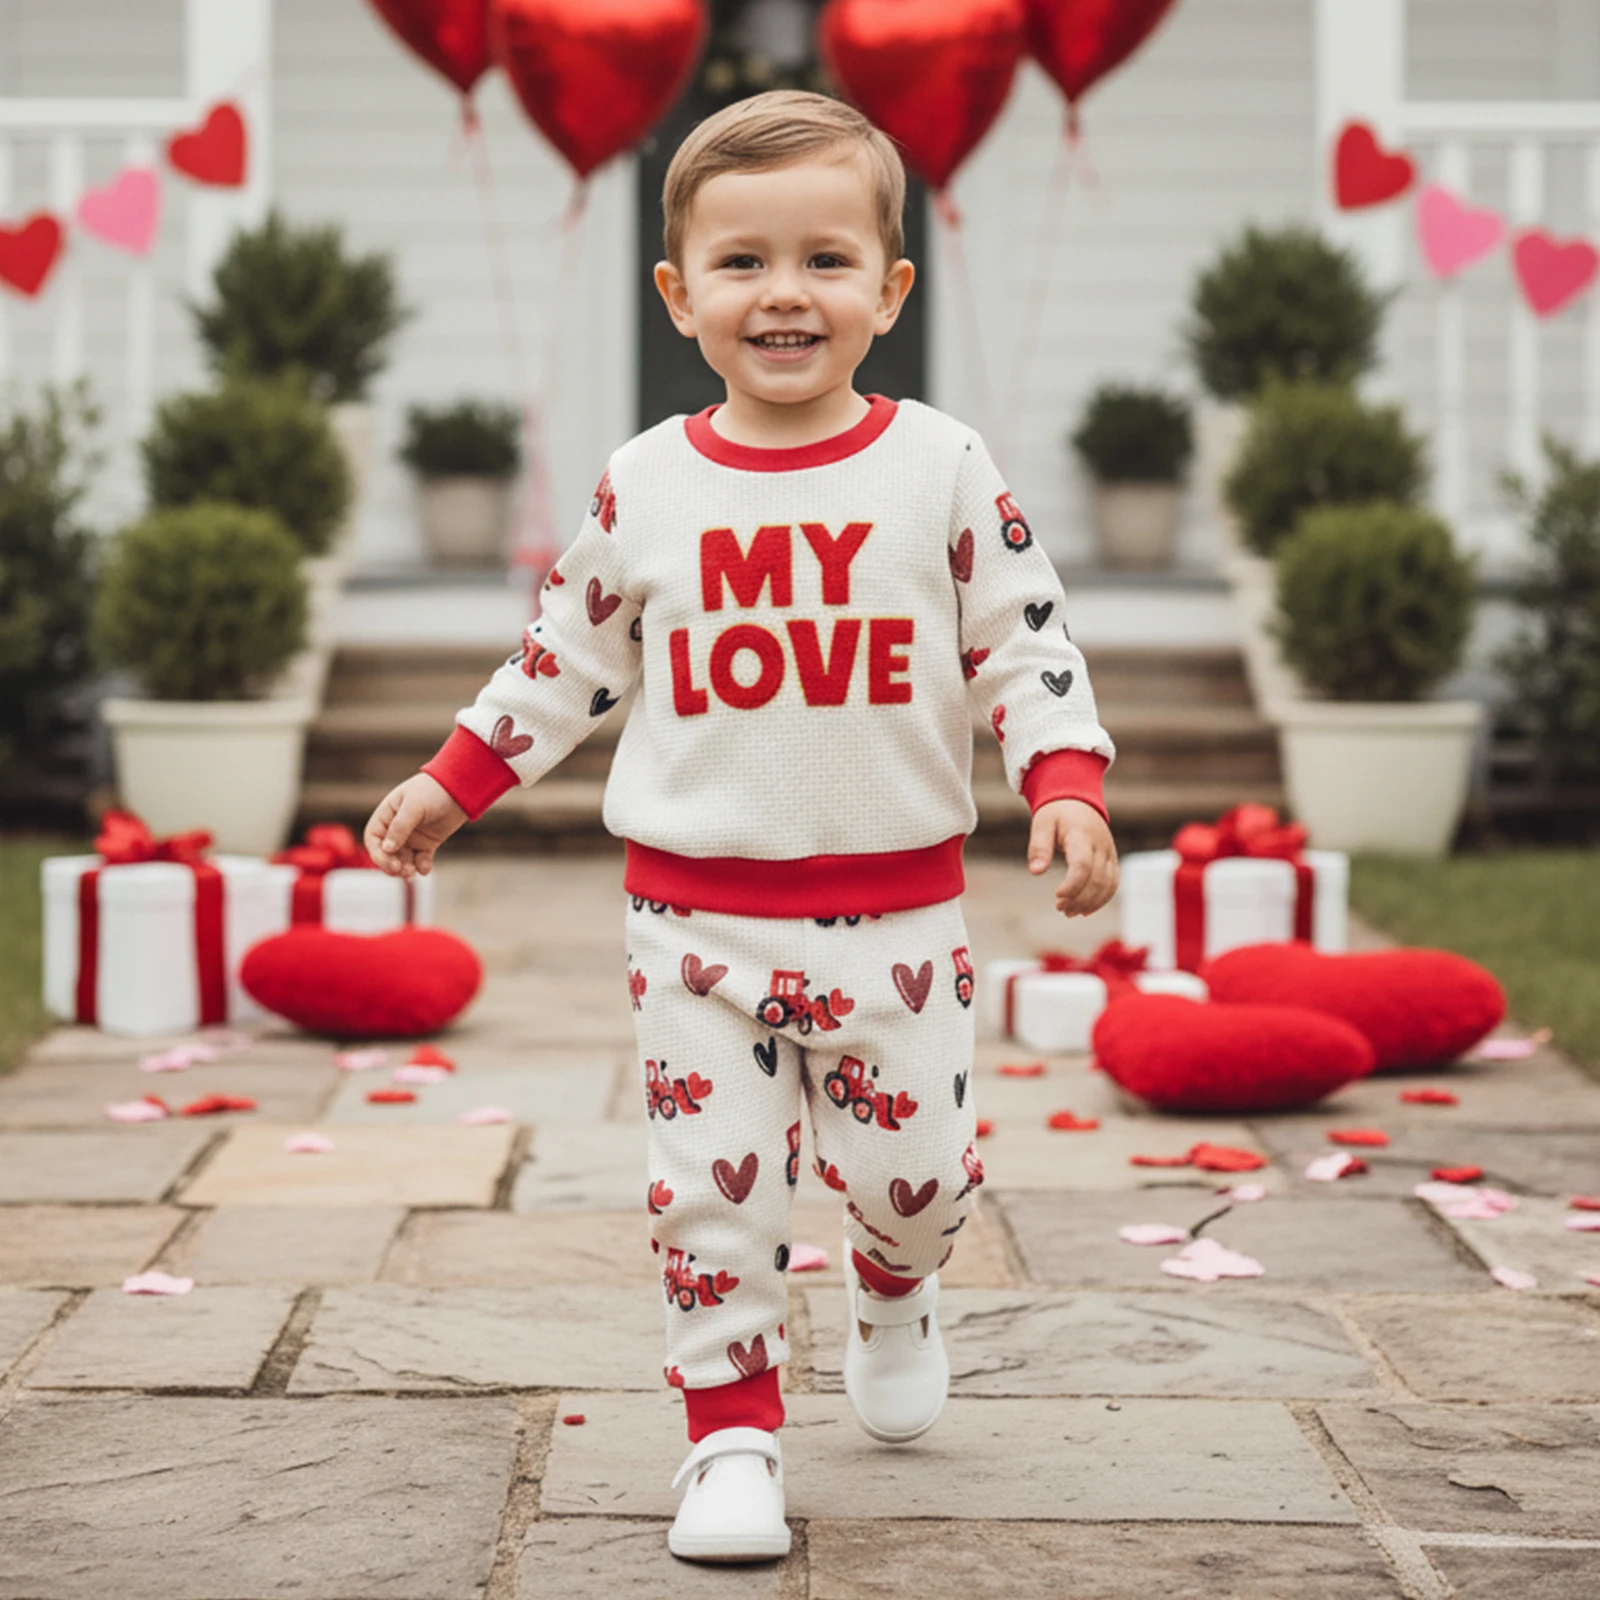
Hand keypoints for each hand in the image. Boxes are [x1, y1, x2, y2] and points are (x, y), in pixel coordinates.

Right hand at [364, 774, 467, 879]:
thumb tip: (387, 849)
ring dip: (406, 868)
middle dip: (392, 865)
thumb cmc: (432, 791)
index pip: (373, 839)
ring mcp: (411, 837)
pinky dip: (421, 866)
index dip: (378, 854)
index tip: (391, 864)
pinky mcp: (427, 843)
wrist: (459, 790)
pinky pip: (420, 859)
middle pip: (387, 853)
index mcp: (386, 816)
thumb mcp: (414, 806)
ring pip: (403, 859)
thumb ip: (400, 827)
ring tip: (413, 871)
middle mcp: (396, 828)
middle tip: (404, 871)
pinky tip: (425, 869)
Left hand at [1027, 798, 1118, 916]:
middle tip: (1060, 908)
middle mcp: (1100, 845)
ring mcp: (1109, 853)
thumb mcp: (1041, 824)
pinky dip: (1101, 900)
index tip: (1057, 896)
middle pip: (1096, 880)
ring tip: (1069, 912)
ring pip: (1108, 885)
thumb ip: (1039, 847)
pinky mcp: (1112, 859)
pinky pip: (1113, 883)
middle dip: (1078, 899)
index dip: (1072, 885)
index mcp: (1082, 835)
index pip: (1083, 866)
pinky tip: (1085, 910)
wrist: (1077, 800)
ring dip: (1090, 903)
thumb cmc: (1056, 813)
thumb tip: (1036, 872)